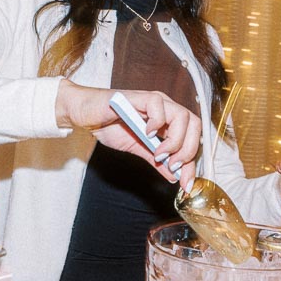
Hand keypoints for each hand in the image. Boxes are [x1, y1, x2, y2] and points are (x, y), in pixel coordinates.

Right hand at [55, 82, 200, 184]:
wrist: (85, 115)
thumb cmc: (110, 126)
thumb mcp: (137, 148)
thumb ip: (156, 160)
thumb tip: (173, 176)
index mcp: (168, 120)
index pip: (192, 138)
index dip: (192, 162)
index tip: (185, 183)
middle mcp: (165, 108)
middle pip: (194, 125)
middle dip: (188, 150)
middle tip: (172, 166)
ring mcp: (154, 101)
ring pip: (182, 115)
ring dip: (174, 140)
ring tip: (158, 153)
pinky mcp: (138, 96)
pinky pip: (157, 104)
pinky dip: (157, 122)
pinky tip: (147, 134)